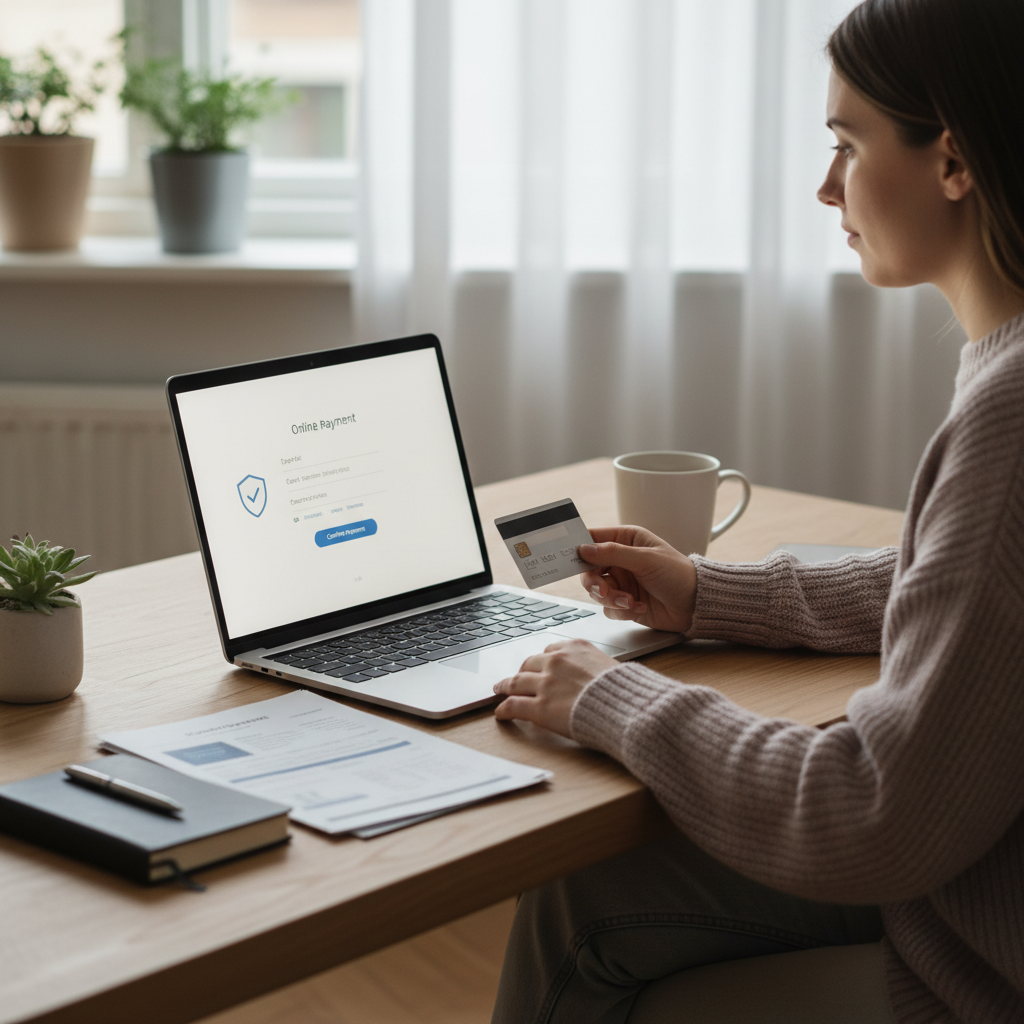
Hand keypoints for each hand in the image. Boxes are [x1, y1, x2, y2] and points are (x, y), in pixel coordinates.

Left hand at [493, 639, 617, 735]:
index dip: (542, 662)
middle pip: (530, 664)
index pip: (550, 651)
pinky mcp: (540, 707)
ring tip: (500, 689)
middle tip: (518, 678)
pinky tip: (501, 713)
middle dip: (523, 671)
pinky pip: (514, 705)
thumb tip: (592, 675)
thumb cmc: (625, 690)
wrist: (626, 707)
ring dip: (506, 686)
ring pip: (516, 682)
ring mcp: (546, 684)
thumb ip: (593, 666)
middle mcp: (556, 662)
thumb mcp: (610, 665)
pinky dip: (505, 709)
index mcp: (574, 648)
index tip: (539, 667)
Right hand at [579, 526, 696, 632]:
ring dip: (612, 599)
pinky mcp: (624, 602)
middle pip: (589, 570)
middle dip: (595, 583)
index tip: (569, 558)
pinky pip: (608, 608)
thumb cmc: (679, 574)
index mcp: (625, 540)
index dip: (579, 548)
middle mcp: (620, 560)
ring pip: (597, 591)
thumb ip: (612, 553)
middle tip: (604, 591)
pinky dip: (621, 610)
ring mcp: (622, 582)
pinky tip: (640, 607)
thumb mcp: (645, 559)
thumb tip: (584, 549)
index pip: (593, 539)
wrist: (696, 606)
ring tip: (630, 602)